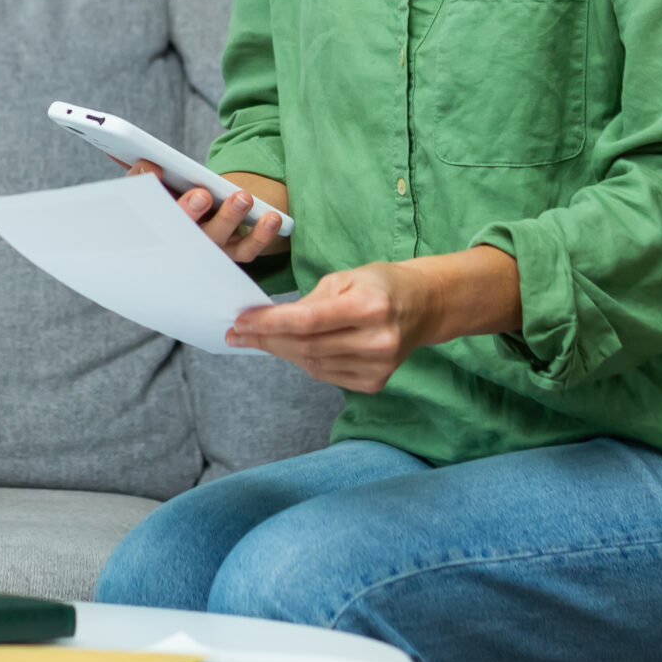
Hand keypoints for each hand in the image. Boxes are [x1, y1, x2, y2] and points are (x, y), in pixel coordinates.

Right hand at [125, 162, 289, 260]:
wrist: (190, 233)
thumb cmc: (167, 202)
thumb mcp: (150, 189)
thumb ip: (141, 174)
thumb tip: (132, 155)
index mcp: (154, 226)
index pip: (145, 214)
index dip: (147, 191)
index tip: (152, 169)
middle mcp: (180, 243)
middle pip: (181, 232)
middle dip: (189, 212)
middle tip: (200, 194)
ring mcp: (207, 251)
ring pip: (218, 242)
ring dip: (230, 219)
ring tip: (242, 197)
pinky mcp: (233, 253)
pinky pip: (248, 250)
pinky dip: (261, 235)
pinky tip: (274, 216)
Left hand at [226, 246, 520, 391]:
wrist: (423, 307)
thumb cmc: (378, 285)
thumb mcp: (344, 278)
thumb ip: (308, 302)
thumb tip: (266, 322)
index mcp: (370, 307)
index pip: (308, 321)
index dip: (269, 323)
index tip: (240, 321)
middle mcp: (377, 341)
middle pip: (306, 347)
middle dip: (266, 340)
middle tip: (237, 333)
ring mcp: (379, 366)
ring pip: (312, 365)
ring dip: (280, 352)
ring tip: (257, 339)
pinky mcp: (376, 382)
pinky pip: (326, 376)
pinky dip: (303, 362)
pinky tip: (290, 349)